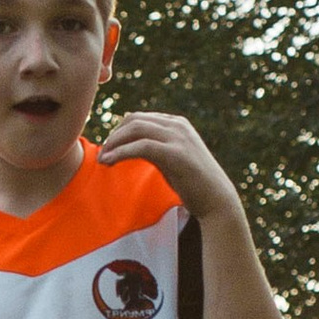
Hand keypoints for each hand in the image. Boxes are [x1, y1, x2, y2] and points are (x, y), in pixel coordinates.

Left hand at [95, 108, 243, 223]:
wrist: (217, 200)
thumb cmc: (193, 183)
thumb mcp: (172, 158)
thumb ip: (154, 147)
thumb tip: (130, 145)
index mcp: (176, 124)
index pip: (138, 118)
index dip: (118, 132)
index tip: (107, 149)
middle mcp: (177, 126)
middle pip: (133, 120)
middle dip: (113, 136)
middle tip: (101, 155)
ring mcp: (178, 138)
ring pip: (135, 130)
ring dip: (113, 143)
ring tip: (102, 160)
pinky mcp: (175, 154)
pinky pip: (140, 147)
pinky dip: (121, 153)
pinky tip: (110, 162)